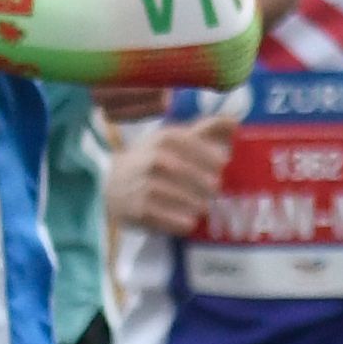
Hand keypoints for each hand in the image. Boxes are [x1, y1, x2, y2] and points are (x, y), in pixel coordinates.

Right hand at [116, 105, 241, 240]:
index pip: (198, 148)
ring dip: (198, 204)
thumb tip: (235, 121)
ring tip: (202, 205)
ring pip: (186, 199)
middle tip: (214, 190)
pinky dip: (182, 222)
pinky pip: (171, 220)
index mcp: (165, 139)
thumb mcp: (173, 140)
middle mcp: (154, 160)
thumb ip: (205, 130)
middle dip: (208, 185)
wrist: (107, 183)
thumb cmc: (150, 159)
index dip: (212, 157)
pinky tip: (188, 221)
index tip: (222, 165)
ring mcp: (145, 185)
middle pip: (196, 176)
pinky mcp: (139, 210)